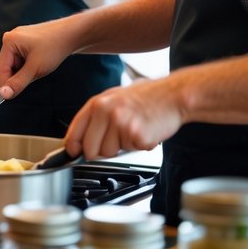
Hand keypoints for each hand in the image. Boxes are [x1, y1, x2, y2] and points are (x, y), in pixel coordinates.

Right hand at [0, 18, 78, 99]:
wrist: (72, 34)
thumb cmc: (54, 48)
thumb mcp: (35, 69)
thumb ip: (18, 83)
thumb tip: (4, 95)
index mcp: (8, 41)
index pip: (0, 70)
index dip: (5, 86)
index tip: (10, 98)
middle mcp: (10, 38)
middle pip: (6, 67)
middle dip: (16, 77)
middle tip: (30, 82)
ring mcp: (17, 39)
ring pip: (14, 64)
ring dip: (23, 73)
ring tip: (38, 71)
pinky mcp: (25, 42)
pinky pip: (20, 59)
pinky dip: (27, 66)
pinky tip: (38, 65)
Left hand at [65, 78, 184, 158]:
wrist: (174, 95)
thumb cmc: (147, 96)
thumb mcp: (114, 97)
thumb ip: (98, 115)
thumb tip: (82, 136)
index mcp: (98, 104)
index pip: (75, 132)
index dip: (73, 147)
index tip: (74, 153)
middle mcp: (107, 113)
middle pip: (90, 149)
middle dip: (100, 152)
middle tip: (116, 142)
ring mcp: (121, 124)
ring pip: (110, 154)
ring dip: (122, 148)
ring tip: (134, 130)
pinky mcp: (137, 136)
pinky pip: (131, 152)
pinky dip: (138, 147)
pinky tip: (145, 132)